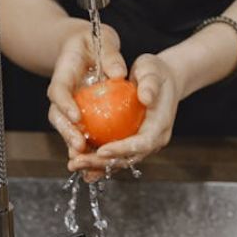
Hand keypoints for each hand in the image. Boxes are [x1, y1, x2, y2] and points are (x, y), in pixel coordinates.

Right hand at [47, 22, 127, 180]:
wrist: (88, 45)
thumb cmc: (95, 40)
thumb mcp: (102, 39)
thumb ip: (110, 55)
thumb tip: (118, 73)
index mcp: (64, 73)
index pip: (59, 90)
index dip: (65, 104)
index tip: (76, 116)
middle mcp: (63, 92)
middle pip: (58, 115)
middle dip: (66, 132)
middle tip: (78, 145)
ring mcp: (69, 104)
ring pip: (67, 127)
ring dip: (74, 144)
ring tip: (84, 159)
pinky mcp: (79, 113)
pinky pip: (81, 130)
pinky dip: (87, 144)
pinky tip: (98, 159)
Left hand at [68, 52, 180, 176]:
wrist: (162, 81)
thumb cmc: (155, 73)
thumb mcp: (152, 71)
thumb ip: (150, 83)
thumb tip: (146, 97)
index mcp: (160, 126)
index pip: (142, 143)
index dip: (122, 149)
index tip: (101, 150)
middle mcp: (153, 141)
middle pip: (128, 158)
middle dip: (102, 163)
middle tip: (77, 162)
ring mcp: (143, 144)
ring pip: (119, 161)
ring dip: (96, 166)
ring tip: (74, 165)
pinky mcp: (133, 144)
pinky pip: (115, 155)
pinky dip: (97, 160)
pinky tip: (78, 161)